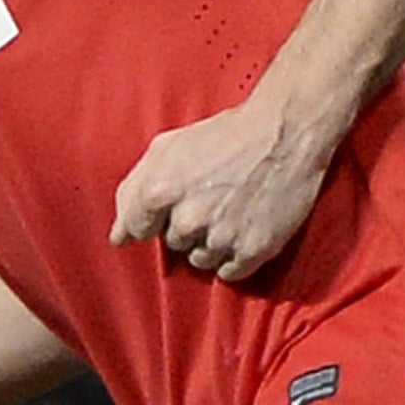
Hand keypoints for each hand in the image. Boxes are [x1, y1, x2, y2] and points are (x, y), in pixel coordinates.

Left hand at [109, 95, 334, 281]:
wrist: (286, 132)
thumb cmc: (225, 135)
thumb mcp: (168, 146)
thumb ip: (133, 190)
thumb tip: (119, 237)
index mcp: (159, 191)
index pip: (137, 230)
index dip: (156, 216)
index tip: (175, 203)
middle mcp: (187, 219)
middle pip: (174, 244)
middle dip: (188, 225)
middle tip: (212, 196)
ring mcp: (221, 238)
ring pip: (201, 260)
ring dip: (212, 243)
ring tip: (232, 209)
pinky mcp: (253, 250)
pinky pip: (230, 272)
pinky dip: (235, 256)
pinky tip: (245, 228)